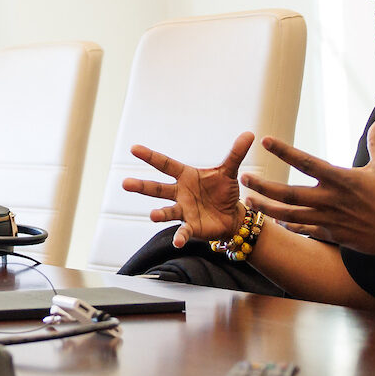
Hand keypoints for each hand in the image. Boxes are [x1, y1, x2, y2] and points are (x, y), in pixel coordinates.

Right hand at [119, 132, 254, 246]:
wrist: (231, 216)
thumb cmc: (223, 191)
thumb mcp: (229, 172)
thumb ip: (235, 154)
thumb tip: (249, 134)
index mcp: (185, 176)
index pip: (165, 164)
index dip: (150, 156)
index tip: (134, 148)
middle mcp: (179, 193)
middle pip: (157, 188)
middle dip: (141, 186)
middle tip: (125, 184)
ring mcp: (183, 210)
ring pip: (166, 210)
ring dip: (159, 213)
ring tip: (152, 215)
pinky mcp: (191, 226)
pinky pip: (183, 230)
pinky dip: (179, 236)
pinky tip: (177, 241)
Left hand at [238, 119, 374, 262]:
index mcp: (342, 179)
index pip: (306, 162)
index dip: (285, 151)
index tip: (265, 140)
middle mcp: (331, 200)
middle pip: (288, 193)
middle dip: (263, 185)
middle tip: (243, 178)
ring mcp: (329, 220)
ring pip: (290, 215)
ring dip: (267, 208)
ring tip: (249, 200)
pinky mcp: (332, 235)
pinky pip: (305, 230)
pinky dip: (290, 225)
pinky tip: (277, 221)